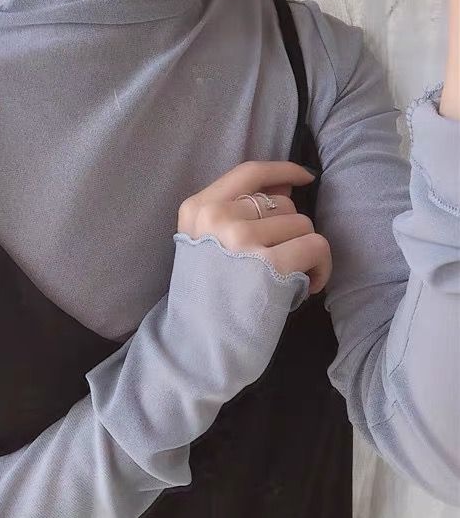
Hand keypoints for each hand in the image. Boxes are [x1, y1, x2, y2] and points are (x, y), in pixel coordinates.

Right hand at [177, 161, 331, 293]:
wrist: (196, 347)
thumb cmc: (206, 299)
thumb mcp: (204, 245)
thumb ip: (236, 213)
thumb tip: (286, 187)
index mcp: (197, 209)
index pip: (249, 173)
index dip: (282, 171)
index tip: (303, 177)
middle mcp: (216, 217)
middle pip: (283, 203)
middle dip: (290, 232)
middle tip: (277, 265)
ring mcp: (241, 238)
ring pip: (303, 224)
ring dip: (304, 252)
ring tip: (286, 280)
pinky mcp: (270, 263)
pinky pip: (317, 245)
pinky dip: (320, 268)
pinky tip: (305, 287)